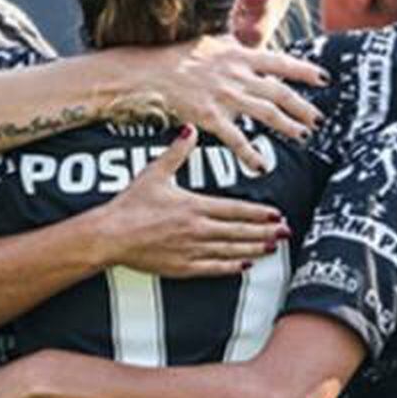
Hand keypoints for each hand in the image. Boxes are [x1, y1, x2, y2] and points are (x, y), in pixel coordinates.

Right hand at [93, 127, 288, 277]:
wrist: (111, 235)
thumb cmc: (130, 205)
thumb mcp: (155, 172)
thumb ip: (177, 152)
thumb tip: (190, 130)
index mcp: (194, 206)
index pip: (236, 209)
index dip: (259, 212)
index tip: (276, 214)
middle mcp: (198, 229)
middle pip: (240, 231)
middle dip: (266, 232)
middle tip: (285, 232)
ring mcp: (192, 250)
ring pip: (232, 250)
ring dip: (255, 249)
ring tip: (272, 248)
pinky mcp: (183, 267)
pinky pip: (214, 268)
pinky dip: (231, 267)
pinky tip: (243, 265)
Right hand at [122, 36, 326, 172]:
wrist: (152, 70)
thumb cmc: (180, 55)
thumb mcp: (214, 42)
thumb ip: (235, 47)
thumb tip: (249, 45)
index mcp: (241, 56)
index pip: (281, 62)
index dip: (304, 71)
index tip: (324, 79)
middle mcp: (238, 75)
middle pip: (279, 92)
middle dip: (302, 107)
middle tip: (318, 119)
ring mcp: (226, 97)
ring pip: (266, 113)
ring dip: (287, 126)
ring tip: (303, 136)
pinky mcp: (211, 117)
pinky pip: (236, 138)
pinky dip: (250, 153)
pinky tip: (262, 165)